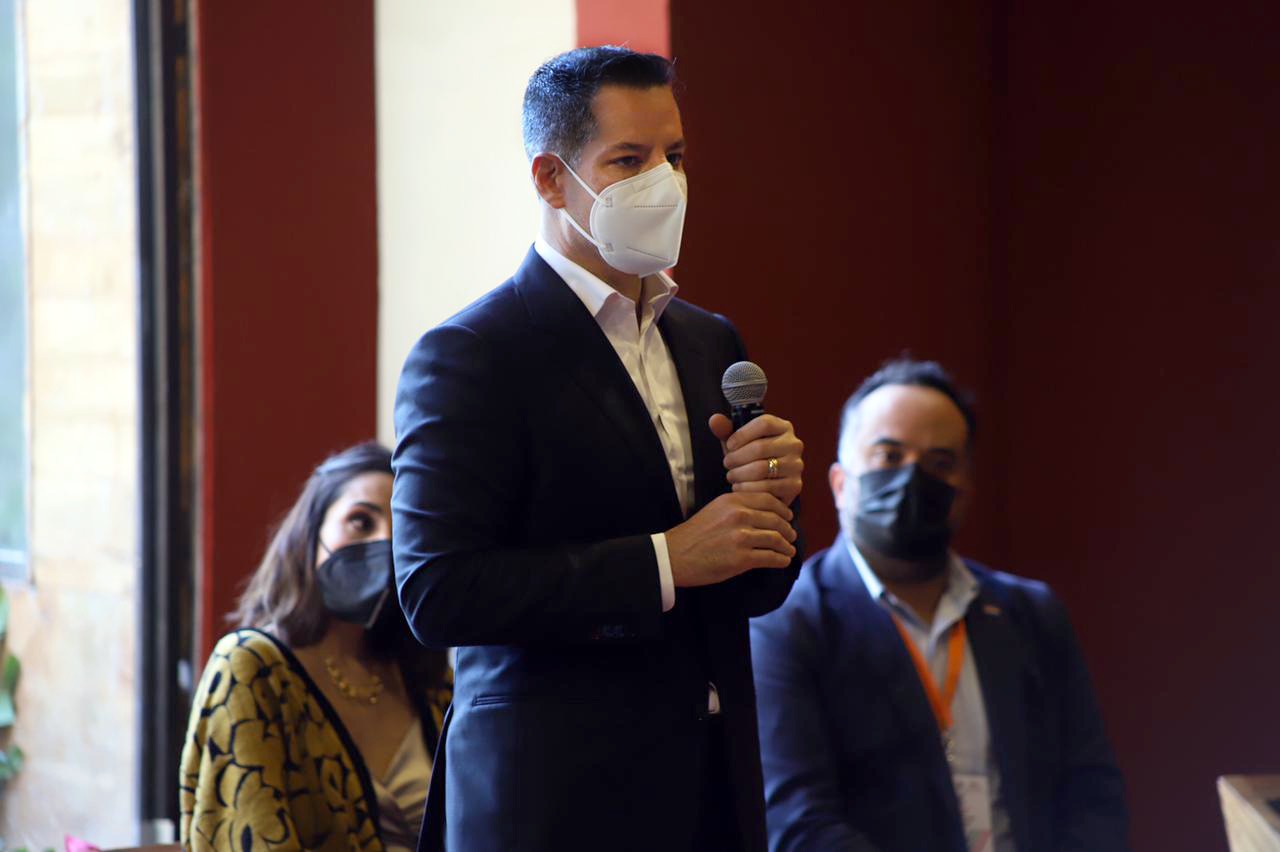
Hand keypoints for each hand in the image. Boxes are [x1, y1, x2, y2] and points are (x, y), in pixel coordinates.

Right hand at [665, 492, 797, 587]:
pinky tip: (782, 561)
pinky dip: (781, 560)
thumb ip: (738, 507)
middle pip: (776, 520)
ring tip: (788, 550)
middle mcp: (739, 515)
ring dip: (787, 546)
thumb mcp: (715, 510)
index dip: (783, 510)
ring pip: (777, 539)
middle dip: (788, 530)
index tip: (788, 518)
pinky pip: (771, 558)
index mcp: (732, 500)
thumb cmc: (694, 535)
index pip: (769, 500)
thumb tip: (766, 514)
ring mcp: (741, 537)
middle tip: (791, 536)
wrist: (674, 556)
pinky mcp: (742, 559)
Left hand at [710, 413, 803, 505]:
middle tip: (727, 464)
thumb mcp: (738, 442)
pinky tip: (740, 486)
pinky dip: (747, 488)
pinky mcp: (794, 485)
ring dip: (740, 474)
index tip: (729, 445)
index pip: (764, 423)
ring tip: (732, 475)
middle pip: (760, 447)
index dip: (742, 434)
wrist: (767, 483)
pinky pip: (766, 488)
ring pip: (761, 469)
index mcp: (782, 427)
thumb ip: (725, 429)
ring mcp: (796, 465)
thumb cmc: (751, 457)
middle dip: (737, 458)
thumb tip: (715, 420)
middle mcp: (794, 444)